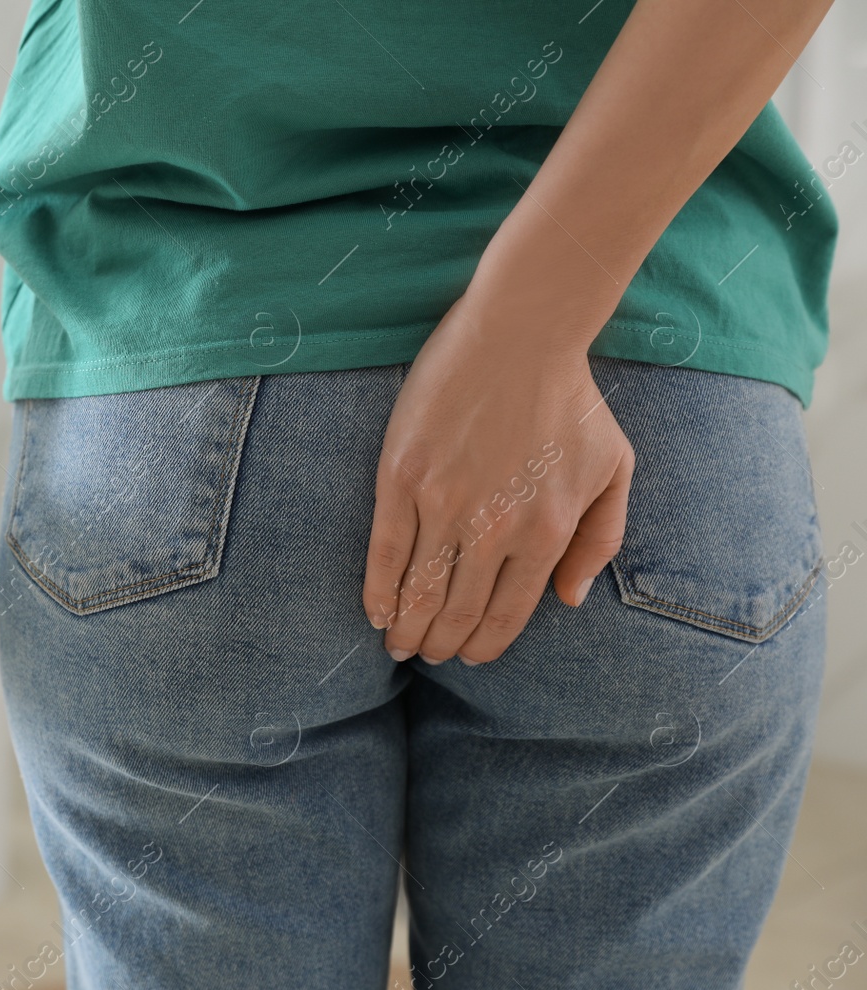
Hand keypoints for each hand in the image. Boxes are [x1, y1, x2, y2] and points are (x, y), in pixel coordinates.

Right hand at [361, 296, 633, 664]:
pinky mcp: (402, 477)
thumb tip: (569, 601)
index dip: (485, 645)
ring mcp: (443, 504)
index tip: (469, 656)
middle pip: (457, 611)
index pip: (508, 613)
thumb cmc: (572, 398)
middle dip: (440, 645)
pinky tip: (375, 612)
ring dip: (406, 628)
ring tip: (398, 646)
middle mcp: (494, 528)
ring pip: (419, 590)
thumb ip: (602, 540)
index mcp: (546, 532)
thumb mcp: (615, 469)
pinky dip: (378, 590)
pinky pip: (385, 550)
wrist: (522, 332)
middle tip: (428, 655)